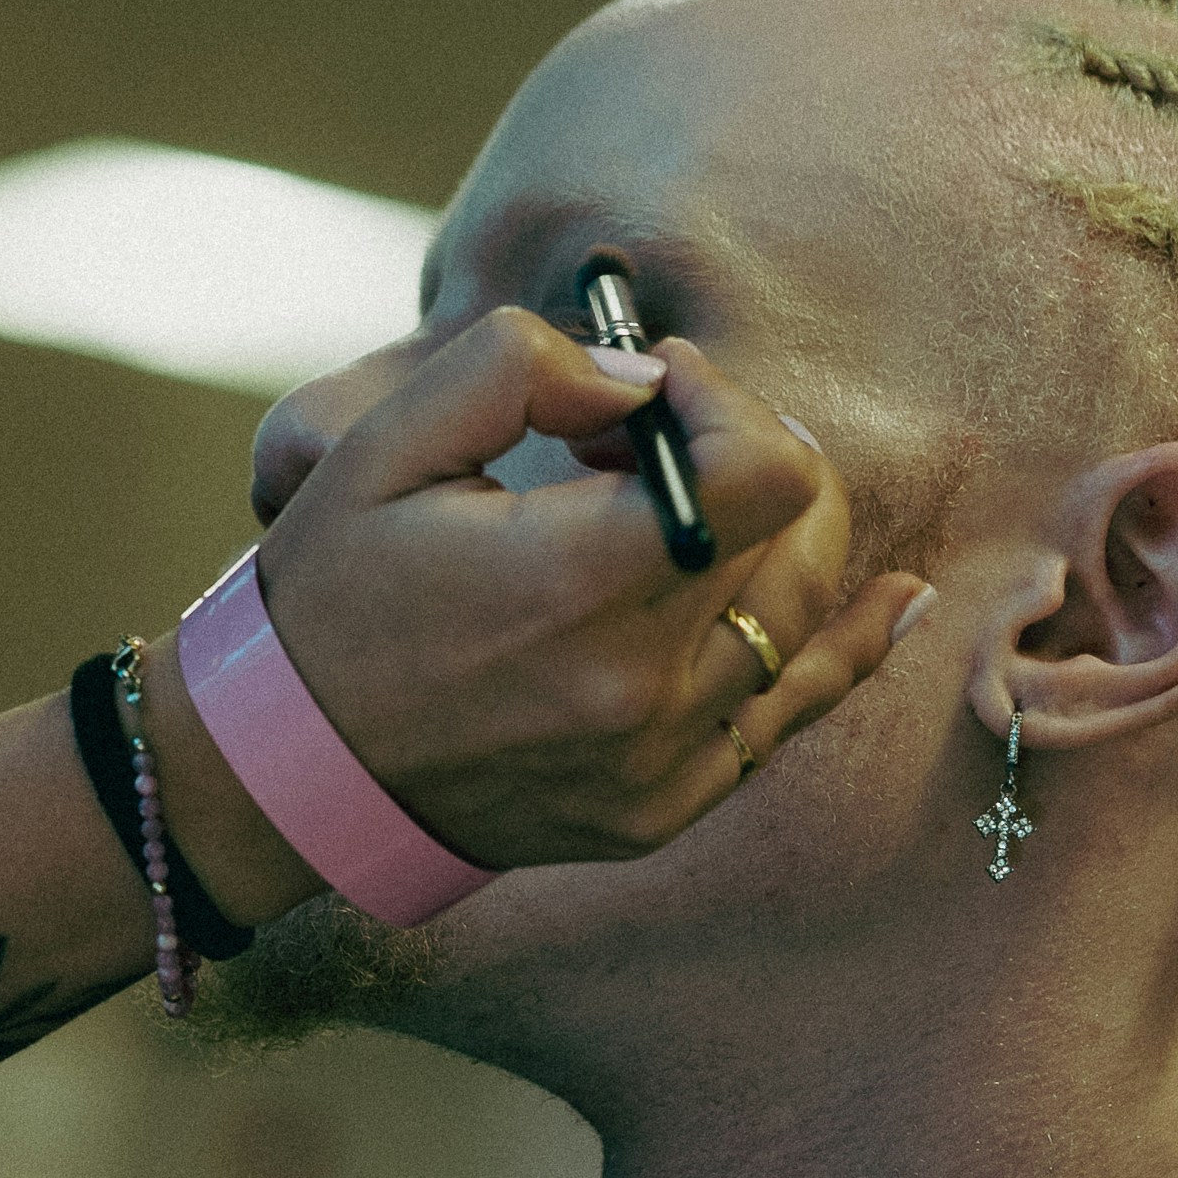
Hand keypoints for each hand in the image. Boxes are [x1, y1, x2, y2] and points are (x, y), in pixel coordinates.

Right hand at [247, 308, 924, 873]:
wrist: (284, 771)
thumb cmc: (328, 595)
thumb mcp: (385, 445)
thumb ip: (519, 368)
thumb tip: (645, 378)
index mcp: (581, 583)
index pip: (767, 471)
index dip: (729, 401)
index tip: (654, 389)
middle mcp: (643, 685)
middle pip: (800, 532)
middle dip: (746, 452)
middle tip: (655, 439)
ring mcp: (662, 761)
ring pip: (804, 615)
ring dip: (772, 532)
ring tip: (686, 503)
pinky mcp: (663, 809)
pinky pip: (792, 717)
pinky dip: (848, 647)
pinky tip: (893, 598)